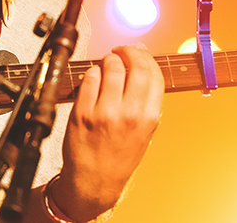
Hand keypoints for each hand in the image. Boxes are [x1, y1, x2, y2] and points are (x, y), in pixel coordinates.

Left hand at [55, 45, 162, 220]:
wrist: (94, 183)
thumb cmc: (119, 158)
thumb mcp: (145, 133)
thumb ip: (146, 102)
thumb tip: (143, 69)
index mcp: (149, 118)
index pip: (154, 73)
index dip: (146, 57)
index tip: (139, 54)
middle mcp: (129, 114)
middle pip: (135, 65)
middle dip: (128, 52)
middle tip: (121, 52)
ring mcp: (104, 112)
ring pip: (110, 67)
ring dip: (108, 60)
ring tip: (107, 65)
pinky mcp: (82, 112)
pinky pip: (89, 78)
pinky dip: (92, 73)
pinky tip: (93, 79)